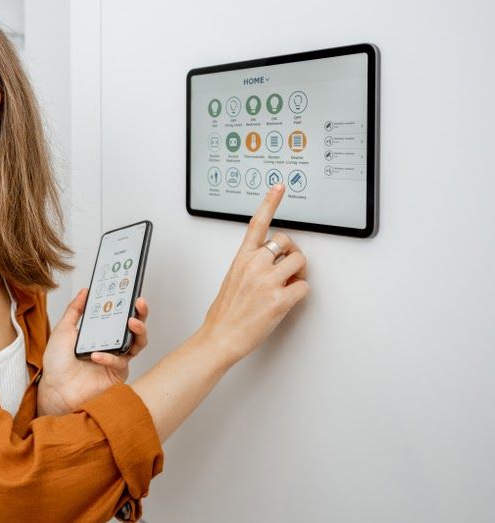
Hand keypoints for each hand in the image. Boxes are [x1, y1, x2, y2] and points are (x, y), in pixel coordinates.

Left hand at [37, 288, 148, 415]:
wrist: (54, 389)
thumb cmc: (57, 363)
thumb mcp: (63, 330)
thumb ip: (75, 310)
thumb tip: (85, 291)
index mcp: (100, 333)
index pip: (119, 315)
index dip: (127, 303)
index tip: (130, 290)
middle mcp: (111, 344)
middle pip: (135, 328)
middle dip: (141, 314)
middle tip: (139, 303)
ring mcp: (116, 359)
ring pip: (137, 344)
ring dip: (138, 332)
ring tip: (131, 323)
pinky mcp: (116, 374)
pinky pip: (120, 362)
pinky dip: (109, 357)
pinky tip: (96, 355)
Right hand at [201, 183, 310, 365]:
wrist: (220, 337)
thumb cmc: (224, 312)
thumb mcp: (232, 279)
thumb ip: (251, 265)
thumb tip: (270, 262)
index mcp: (241, 258)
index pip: (257, 223)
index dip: (269, 202)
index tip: (279, 187)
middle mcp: (254, 265)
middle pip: (286, 242)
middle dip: (292, 253)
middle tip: (289, 268)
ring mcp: (267, 282)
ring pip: (299, 261)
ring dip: (299, 273)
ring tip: (289, 284)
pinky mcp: (279, 300)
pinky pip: (304, 286)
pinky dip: (301, 292)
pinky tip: (288, 300)